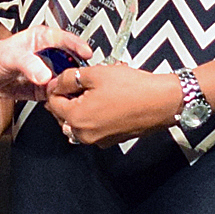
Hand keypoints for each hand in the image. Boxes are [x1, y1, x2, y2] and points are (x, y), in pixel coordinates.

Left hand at [0, 25, 93, 100]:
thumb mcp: (9, 57)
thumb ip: (28, 65)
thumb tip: (46, 76)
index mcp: (40, 39)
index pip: (63, 39)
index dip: (76, 45)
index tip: (87, 53)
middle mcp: (44, 54)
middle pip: (67, 61)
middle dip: (74, 71)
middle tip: (80, 81)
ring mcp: (43, 72)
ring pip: (62, 79)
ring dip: (66, 87)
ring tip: (70, 94)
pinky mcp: (39, 88)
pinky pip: (53, 93)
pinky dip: (56, 98)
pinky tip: (58, 102)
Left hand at [44, 63, 181, 146]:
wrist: (162, 102)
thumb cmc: (132, 88)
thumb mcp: (95, 74)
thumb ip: (69, 78)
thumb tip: (56, 83)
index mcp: (76, 118)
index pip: (52, 103)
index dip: (56, 87)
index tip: (63, 78)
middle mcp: (84, 134)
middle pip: (63, 115)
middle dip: (67, 98)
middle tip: (78, 82)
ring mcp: (98, 140)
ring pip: (77, 122)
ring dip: (80, 106)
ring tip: (93, 89)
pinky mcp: (110, 139)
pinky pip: (93, 127)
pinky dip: (93, 115)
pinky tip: (105, 99)